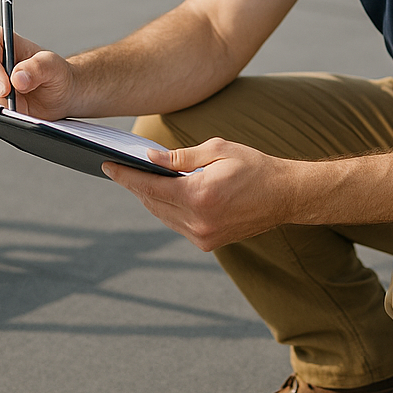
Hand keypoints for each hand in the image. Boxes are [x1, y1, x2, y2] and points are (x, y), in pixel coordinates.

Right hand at [0, 26, 76, 119]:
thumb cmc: (58, 75)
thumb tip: (17, 77)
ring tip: (23, 103)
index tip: (7, 89)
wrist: (61, 95)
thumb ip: (38, 68)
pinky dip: (0, 112)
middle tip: (21, 102)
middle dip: (0, 94)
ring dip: (2, 104)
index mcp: (3, 40)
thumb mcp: (55, 68)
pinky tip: (17, 110)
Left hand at [102, 139, 302, 251]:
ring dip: (150, 198)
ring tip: (139, 178)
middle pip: (152, 202)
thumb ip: (179, 156)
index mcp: (199, 196)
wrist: (286, 195)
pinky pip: (177, 224)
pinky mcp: (208, 243)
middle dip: (135, 185)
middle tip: (120, 168)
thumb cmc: (254, 166)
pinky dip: (167, 209)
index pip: (149, 187)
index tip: (106, 166)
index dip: (125, 176)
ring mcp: (203, 236)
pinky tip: (164, 194)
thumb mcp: (218, 150)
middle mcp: (198, 221)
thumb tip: (149, 158)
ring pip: (162, 216)